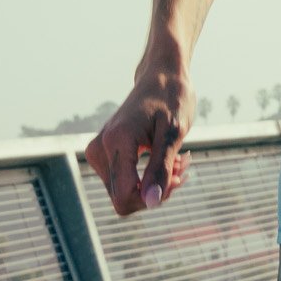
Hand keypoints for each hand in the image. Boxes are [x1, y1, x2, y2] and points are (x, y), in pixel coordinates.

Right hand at [86, 67, 195, 216]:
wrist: (160, 77)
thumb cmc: (171, 99)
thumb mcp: (174, 133)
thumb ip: (162, 168)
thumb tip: (151, 202)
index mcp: (116, 141)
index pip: (124, 196)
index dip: (153, 197)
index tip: (177, 177)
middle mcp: (99, 149)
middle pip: (124, 199)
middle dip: (156, 190)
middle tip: (182, 167)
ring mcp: (97, 153)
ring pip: (124, 193)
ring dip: (155, 183)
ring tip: (177, 160)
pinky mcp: (102, 155)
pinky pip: (122, 183)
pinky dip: (147, 177)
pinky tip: (168, 160)